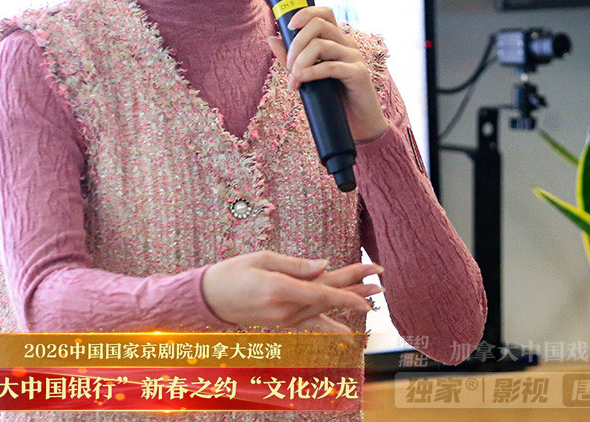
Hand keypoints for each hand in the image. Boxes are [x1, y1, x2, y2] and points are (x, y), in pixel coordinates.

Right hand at [202, 250, 383, 332]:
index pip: (323, 290)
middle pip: (328, 298)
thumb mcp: (263, 259)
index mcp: (281, 289)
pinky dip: (329, 324)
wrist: (209, 300)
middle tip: (380, 282)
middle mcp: (286, 309)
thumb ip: (296, 265)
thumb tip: (325, 265)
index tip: (370, 279)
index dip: (349, 286)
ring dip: (348, 302)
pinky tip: (347, 330)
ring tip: (373, 297)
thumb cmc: (232, 273)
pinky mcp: (282, 323)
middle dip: (356, 289)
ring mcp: (285, 319)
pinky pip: (311, 323)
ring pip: (323, 310)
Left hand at [267, 7, 388, 142]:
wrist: (358, 122)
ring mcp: (354, 57)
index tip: (289, 27)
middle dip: (296, 43)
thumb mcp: (307, 74)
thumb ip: (290, 57)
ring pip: (321, 45)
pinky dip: (310, 73)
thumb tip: (271, 38)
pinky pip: (330, 66)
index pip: (324, 13)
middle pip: (318, 25)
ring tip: (293, 80)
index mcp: (337, 39)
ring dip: (300, 62)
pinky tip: (300, 82)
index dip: (305, 13)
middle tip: (288, 64)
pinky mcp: (358, 73)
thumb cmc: (333, 97)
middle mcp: (347, 43)